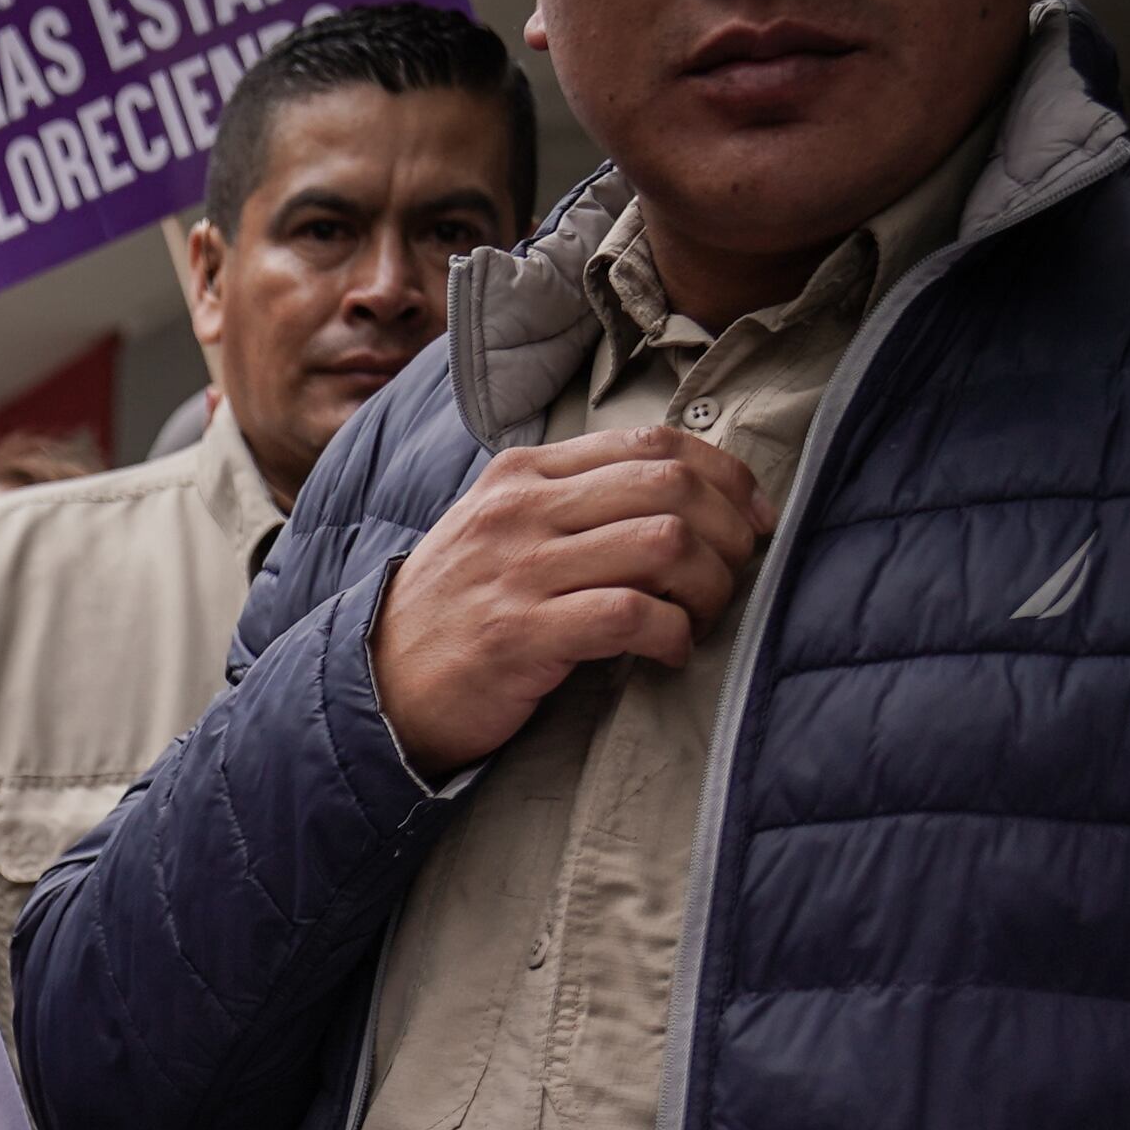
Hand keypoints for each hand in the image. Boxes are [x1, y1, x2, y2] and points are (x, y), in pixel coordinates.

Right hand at [370, 425, 768, 778]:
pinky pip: (631, 615)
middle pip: (671, 486)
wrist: (378, 686)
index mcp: (525, 473)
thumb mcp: (502, 530)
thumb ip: (574, 502)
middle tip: (737, 572)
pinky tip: (671, 652)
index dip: (725, 475)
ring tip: (705, 615)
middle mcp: (522, 510)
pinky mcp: (521, 635)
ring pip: (663, 544)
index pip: (653, 444)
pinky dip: (673, 634)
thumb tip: (683, 495)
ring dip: (711, 584)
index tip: (752, 516)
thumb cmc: (458, 612)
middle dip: (729, 531)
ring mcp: (519, 570)